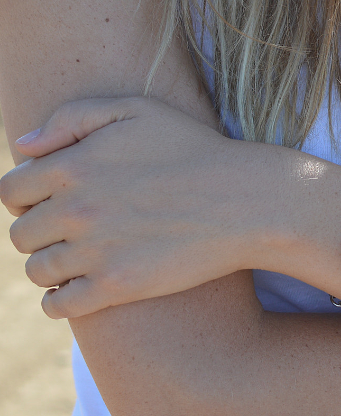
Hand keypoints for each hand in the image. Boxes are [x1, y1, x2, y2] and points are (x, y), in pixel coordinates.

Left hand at [0, 97, 273, 318]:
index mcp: (73, 165)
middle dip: (39, 229)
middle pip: (20, 233)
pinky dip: (59, 300)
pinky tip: (78, 287)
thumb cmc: (191, 148)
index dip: (27, 193)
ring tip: (77, 256)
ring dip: (50, 264)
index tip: (51, 197)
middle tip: (69, 226)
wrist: (242, 199)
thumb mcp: (136, 109)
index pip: (10, 189)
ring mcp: (94, 252)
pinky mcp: (115, 287)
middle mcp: (75, 210)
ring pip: (37, 270)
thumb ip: (72, 117)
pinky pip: (58, 305)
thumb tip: (24, 148)